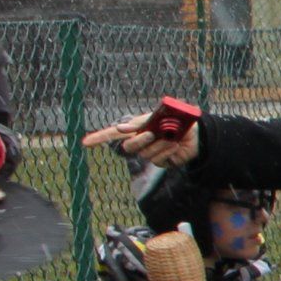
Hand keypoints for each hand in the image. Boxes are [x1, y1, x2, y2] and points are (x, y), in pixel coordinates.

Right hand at [85, 114, 200, 167]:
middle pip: (129, 147)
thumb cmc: (175, 121)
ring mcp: (150, 153)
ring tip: (172, 137)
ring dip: (159, 144)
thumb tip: (119, 128)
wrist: (196, 132)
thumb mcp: (157, 118)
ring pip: (146, 154)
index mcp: (136, 129)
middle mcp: (140, 142)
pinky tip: (175, 145)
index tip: (84, 142)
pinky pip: (158, 160)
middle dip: (140, 140)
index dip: (98, 138)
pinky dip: (167, 151)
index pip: (112, 134)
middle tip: (152, 133)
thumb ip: (139, 124)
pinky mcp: (162, 161)